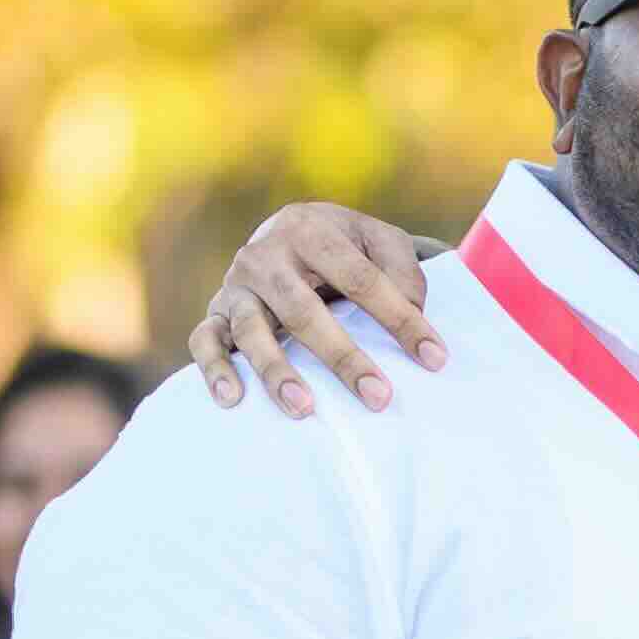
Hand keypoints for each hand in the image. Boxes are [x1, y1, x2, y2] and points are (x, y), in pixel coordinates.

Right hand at [192, 206, 442, 417]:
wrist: (285, 232)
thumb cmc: (342, 246)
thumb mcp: (377, 240)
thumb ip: (403, 267)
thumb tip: (414, 310)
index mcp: (311, 229)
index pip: (361, 278)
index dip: (399, 318)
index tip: (433, 358)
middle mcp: (266, 255)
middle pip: (304, 311)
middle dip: (343, 357)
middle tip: (379, 397)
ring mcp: (236, 286)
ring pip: (251, 331)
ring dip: (275, 371)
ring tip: (304, 408)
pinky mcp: (216, 312)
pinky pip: (204, 341)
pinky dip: (213, 370)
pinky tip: (233, 400)